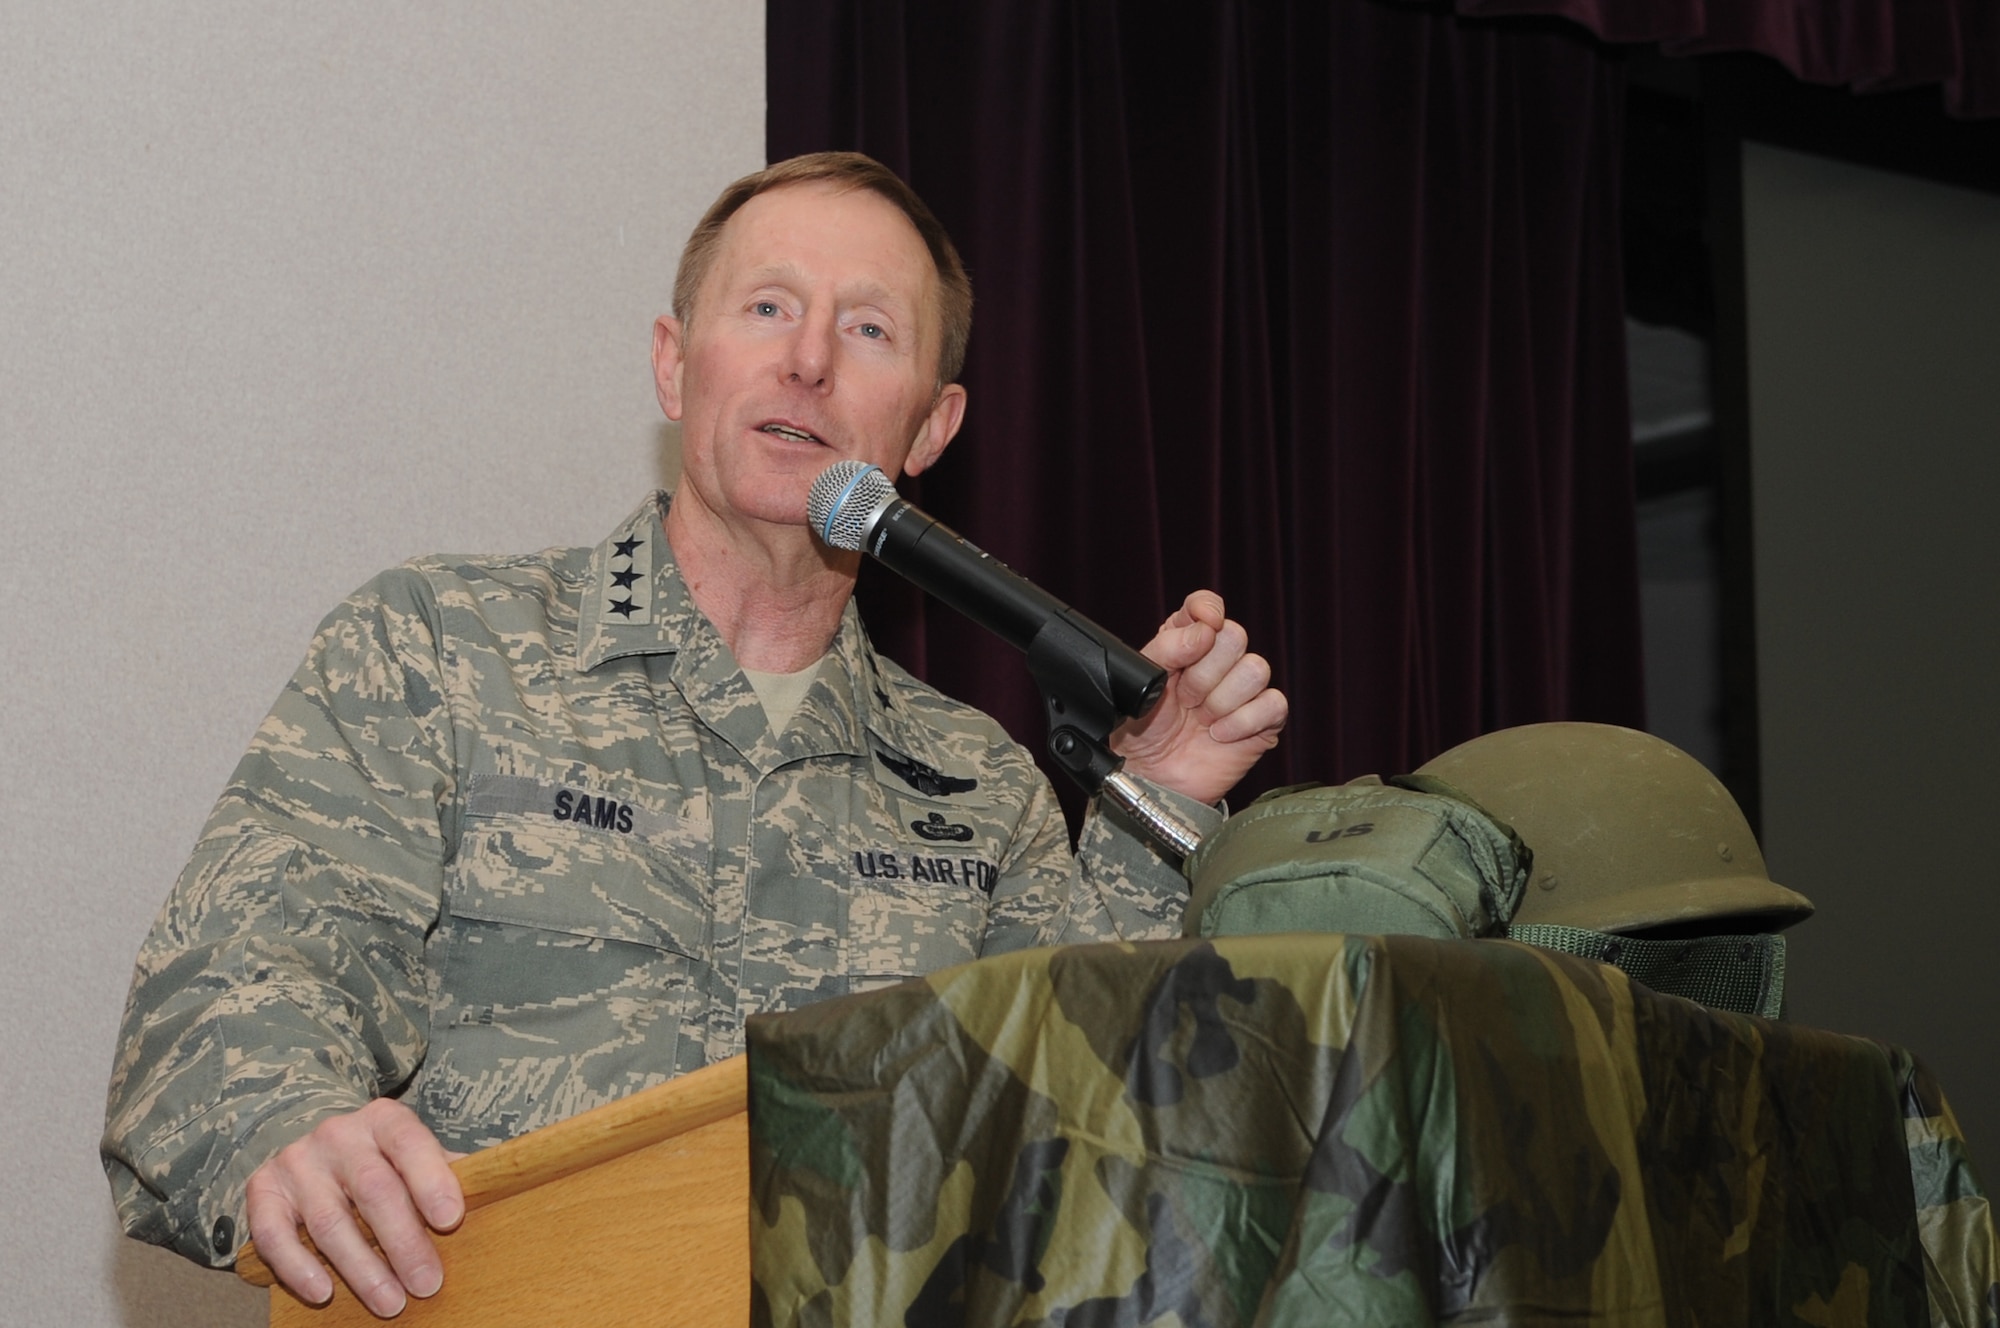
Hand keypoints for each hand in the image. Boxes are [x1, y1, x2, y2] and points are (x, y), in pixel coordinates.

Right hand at [243, 1099, 464, 1317]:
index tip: (450, 1219)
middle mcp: (338, 1135)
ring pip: (329, 1221)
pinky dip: (299, 1267)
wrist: (312, 1143)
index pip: (411, 1144)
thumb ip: (446, 1172)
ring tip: (390, 1302)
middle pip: (373, 1190)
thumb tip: (493, 1194)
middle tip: (427, 1283)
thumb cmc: (382, 1160)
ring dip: (362, 1268)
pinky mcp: (263, 1191)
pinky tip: (324, 1292)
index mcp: (384, 1120)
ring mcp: (298, 1162)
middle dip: (403, 1242)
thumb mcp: (415, 1155)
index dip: (431, 1180)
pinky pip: (274, 1234)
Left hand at [1112, 590, 1286, 805]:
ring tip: (1201, 720)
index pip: (1207, 606)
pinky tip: (1219, 735)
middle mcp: (1217, 662)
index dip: (1207, 611)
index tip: (1203, 627)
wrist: (1151, 781)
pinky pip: (1273, 704)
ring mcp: (1241, 692)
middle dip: (1204, 672)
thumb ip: (1165, 648)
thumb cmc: (1139, 734)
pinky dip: (1243, 721)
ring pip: (1256, 668)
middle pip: (1235, 636)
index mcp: (1185, 644)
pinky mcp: (1262, 722)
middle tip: (1185, 698)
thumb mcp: (1139, 685)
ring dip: (1222, 699)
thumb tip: (1204, 630)